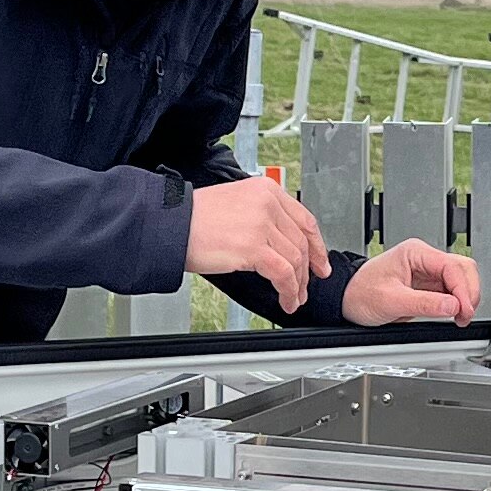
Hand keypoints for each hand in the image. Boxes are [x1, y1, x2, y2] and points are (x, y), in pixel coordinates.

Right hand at [188, 173, 329, 312]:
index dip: (316, 245)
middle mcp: (267, 204)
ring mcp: (261, 224)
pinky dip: (288, 290)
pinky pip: (283, 273)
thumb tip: (278, 243)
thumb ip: (261, 216)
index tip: (319, 262)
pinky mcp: (253, 247)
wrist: (171, 224)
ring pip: (295, 260)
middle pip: (301, 242)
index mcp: (265, 190)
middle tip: (306, 286)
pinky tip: (285, 299)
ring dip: (298, 285)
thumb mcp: (236, 204)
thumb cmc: (194, 218)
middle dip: (307, 270)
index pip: (304, 219)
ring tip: (293, 298)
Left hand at [344, 238, 479, 327]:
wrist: (347, 299)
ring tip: (460, 317)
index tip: (464, 309)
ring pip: (461, 279)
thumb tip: (452, 306)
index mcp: (415, 253)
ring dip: (465, 298)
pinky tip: (454, 314)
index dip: (463, 289)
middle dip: (469, 292)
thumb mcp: (391, 301)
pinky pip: (452, 291)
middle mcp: (424, 259)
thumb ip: (424, 303)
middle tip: (465, 315)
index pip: (451, 266)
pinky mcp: (428, 285)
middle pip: (463, 269)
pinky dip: (458, 303)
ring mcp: (428, 272)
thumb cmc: (360, 293)